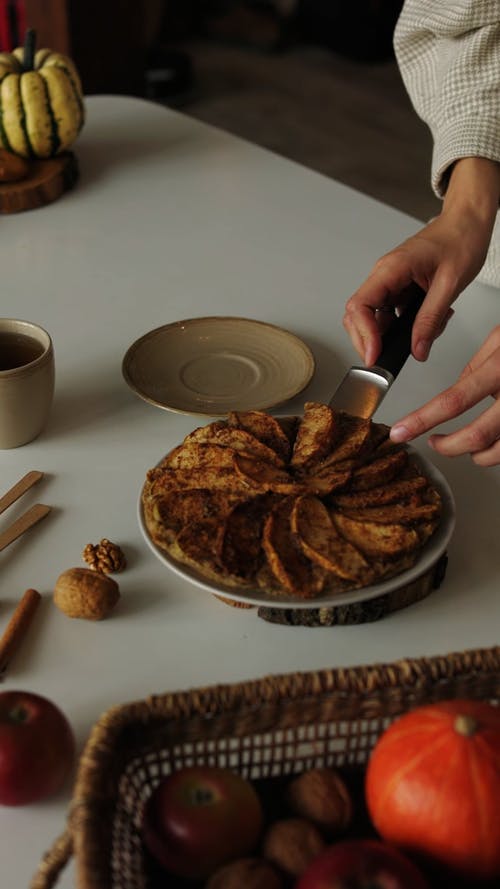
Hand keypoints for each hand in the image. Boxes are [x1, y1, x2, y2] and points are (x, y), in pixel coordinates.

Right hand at [343, 158, 499, 366]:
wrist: (468, 222)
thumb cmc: (461, 239)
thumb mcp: (450, 284)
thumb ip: (431, 319)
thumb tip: (417, 349)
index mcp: (392, 269)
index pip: (360, 306)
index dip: (363, 334)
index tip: (374, 354)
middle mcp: (385, 275)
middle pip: (358, 315)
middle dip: (368, 340)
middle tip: (383, 359)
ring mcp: (390, 281)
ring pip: (374, 317)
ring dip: (390, 335)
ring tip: (418, 337)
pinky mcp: (399, 287)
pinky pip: (391, 313)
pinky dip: (404, 327)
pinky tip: (424, 324)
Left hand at [390, 326, 499, 465]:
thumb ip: (475, 367)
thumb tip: (453, 392)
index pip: (453, 401)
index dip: (422, 420)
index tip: (400, 431)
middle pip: (477, 437)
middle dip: (449, 446)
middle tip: (435, 442)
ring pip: (498, 452)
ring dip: (476, 455)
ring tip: (463, 444)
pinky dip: (497, 451)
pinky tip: (490, 441)